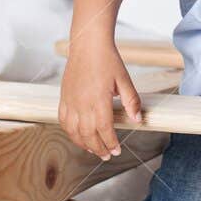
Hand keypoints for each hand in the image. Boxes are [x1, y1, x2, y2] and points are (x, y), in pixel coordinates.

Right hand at [57, 37, 143, 159]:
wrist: (87, 45)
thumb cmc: (107, 59)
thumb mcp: (124, 80)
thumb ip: (131, 101)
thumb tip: (137, 120)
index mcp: (99, 100)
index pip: (105, 129)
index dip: (111, 143)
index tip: (116, 150)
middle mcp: (82, 103)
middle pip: (89, 135)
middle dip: (99, 148)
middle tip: (107, 155)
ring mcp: (70, 101)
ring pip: (74, 131)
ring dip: (84, 144)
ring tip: (94, 150)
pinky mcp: (63, 98)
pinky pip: (63, 121)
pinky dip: (70, 132)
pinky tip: (78, 136)